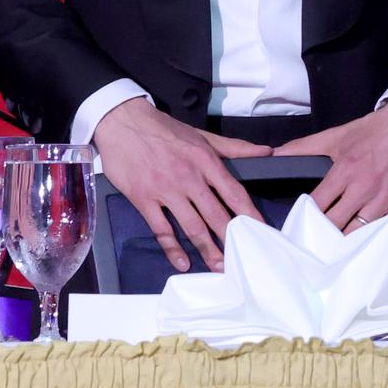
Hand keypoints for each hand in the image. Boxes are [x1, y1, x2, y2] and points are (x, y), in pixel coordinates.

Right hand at [91, 98, 269, 271]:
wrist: (122, 121)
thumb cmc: (163, 128)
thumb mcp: (201, 134)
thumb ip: (234, 147)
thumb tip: (265, 151)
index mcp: (205, 160)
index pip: (234, 193)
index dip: (250, 214)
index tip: (261, 231)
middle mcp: (188, 177)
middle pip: (216, 215)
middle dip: (230, 239)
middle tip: (241, 258)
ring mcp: (165, 189)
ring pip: (192, 226)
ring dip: (207, 249)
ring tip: (218, 266)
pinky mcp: (144, 199)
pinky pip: (162, 229)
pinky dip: (173, 248)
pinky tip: (183, 262)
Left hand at [275, 100, 387, 229]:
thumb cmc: (376, 130)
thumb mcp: (337, 135)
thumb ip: (304, 147)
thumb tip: (276, 154)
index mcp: (345, 169)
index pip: (317, 204)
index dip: (306, 217)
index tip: (300, 225)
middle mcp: (364, 187)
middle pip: (335, 224)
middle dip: (322, 233)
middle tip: (314, 242)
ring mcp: (386, 199)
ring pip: (358, 232)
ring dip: (345, 240)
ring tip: (335, 248)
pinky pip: (383, 231)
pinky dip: (371, 237)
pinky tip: (362, 242)